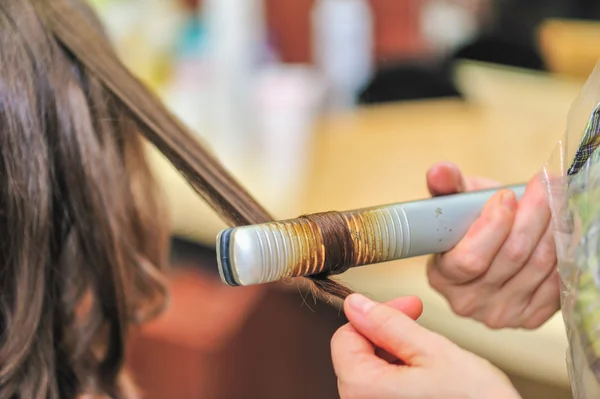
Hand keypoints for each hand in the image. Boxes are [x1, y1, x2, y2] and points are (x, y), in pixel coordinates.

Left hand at [331, 294, 521, 398]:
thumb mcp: (433, 352)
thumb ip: (389, 324)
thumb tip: (356, 305)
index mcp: (361, 389)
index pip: (344, 337)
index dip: (377, 315)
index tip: (407, 307)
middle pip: (357, 354)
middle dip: (388, 332)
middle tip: (420, 319)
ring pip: (373, 371)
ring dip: (397, 352)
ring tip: (432, 353)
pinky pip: (386, 390)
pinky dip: (404, 374)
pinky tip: (431, 374)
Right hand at [425, 162, 559, 328]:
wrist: (491, 250)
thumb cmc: (469, 224)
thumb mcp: (455, 201)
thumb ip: (446, 184)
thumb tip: (439, 171)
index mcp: (442, 277)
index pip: (470, 259)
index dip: (493, 225)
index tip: (506, 195)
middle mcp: (468, 303)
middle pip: (513, 257)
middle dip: (533, 214)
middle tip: (544, 185)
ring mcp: (501, 314)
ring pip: (539, 265)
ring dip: (554, 225)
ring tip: (556, 197)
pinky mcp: (530, 317)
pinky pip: (557, 280)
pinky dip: (564, 249)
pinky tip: (561, 226)